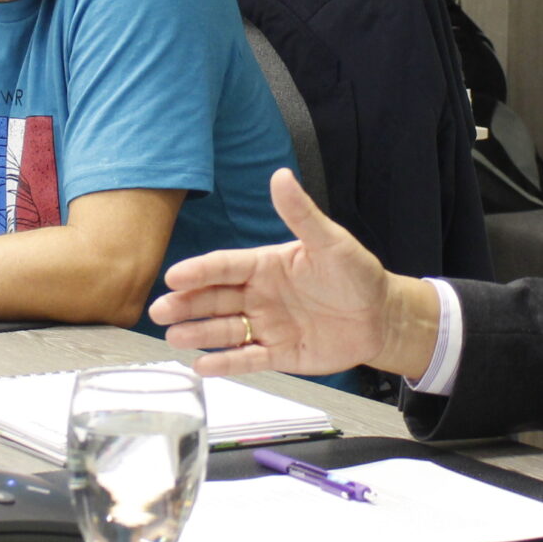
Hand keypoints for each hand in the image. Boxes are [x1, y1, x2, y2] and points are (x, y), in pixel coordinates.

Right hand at [150, 169, 439, 379]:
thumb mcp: (330, 242)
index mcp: (266, 264)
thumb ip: (301, 214)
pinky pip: (246, 358)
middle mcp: (260, 295)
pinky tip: (201, 365)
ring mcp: (267, 325)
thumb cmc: (357, 274)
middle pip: (215, 299)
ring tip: (172, 337)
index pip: (225, 266)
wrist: (381, 316)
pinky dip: (224, 363)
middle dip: (186, 304)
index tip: (174, 275)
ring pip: (224, 330)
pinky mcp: (278, 354)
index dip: (199, 271)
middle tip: (160, 310)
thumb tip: (280, 176)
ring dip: (198, 333)